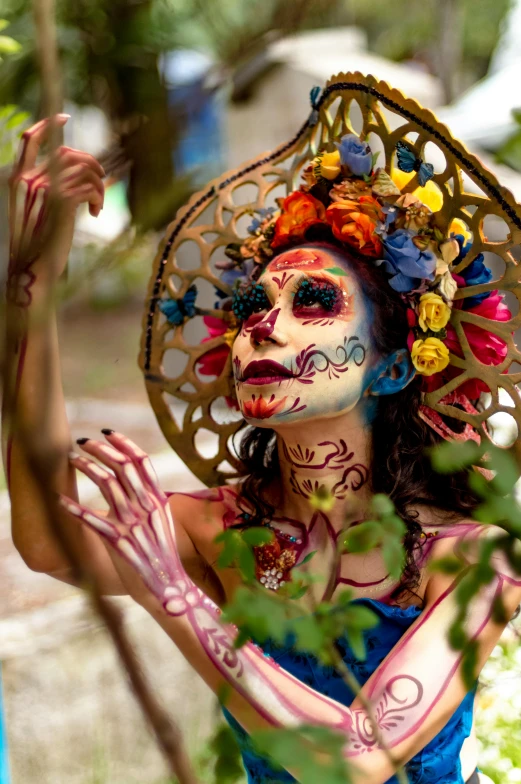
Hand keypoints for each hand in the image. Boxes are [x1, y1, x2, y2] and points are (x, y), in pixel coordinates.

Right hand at [8, 114, 104, 303]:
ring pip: (84, 169)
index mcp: (17, 180)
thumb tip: (75, 176)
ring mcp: (45, 190)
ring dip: (98, 184)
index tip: (64, 117)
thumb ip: (46, 190)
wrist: (33, 270)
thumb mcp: (35, 212)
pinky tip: (94, 214)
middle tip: (100, 183)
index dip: (47, 124)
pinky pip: (90, 186)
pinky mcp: (62, 202)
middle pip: (67, 152)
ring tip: (96, 204)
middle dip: (91, 163)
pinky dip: (98, 197)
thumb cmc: (36, 246)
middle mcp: (28, 180)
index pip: (30, 140)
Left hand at [60, 431, 193, 610]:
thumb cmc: (160, 555)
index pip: (142, 462)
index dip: (124, 444)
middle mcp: (147, 507)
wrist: (167, 588)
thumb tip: (133, 480)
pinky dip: (74, 508)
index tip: (107, 432)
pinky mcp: (119, 542)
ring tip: (71, 460)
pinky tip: (60, 500)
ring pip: (107, 484)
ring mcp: (133, 524)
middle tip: (83, 442)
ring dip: (86, 468)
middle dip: (100, 450)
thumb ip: (149, 500)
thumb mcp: (161, 521)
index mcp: (159, 500)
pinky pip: (92, 520)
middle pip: (123, 467)